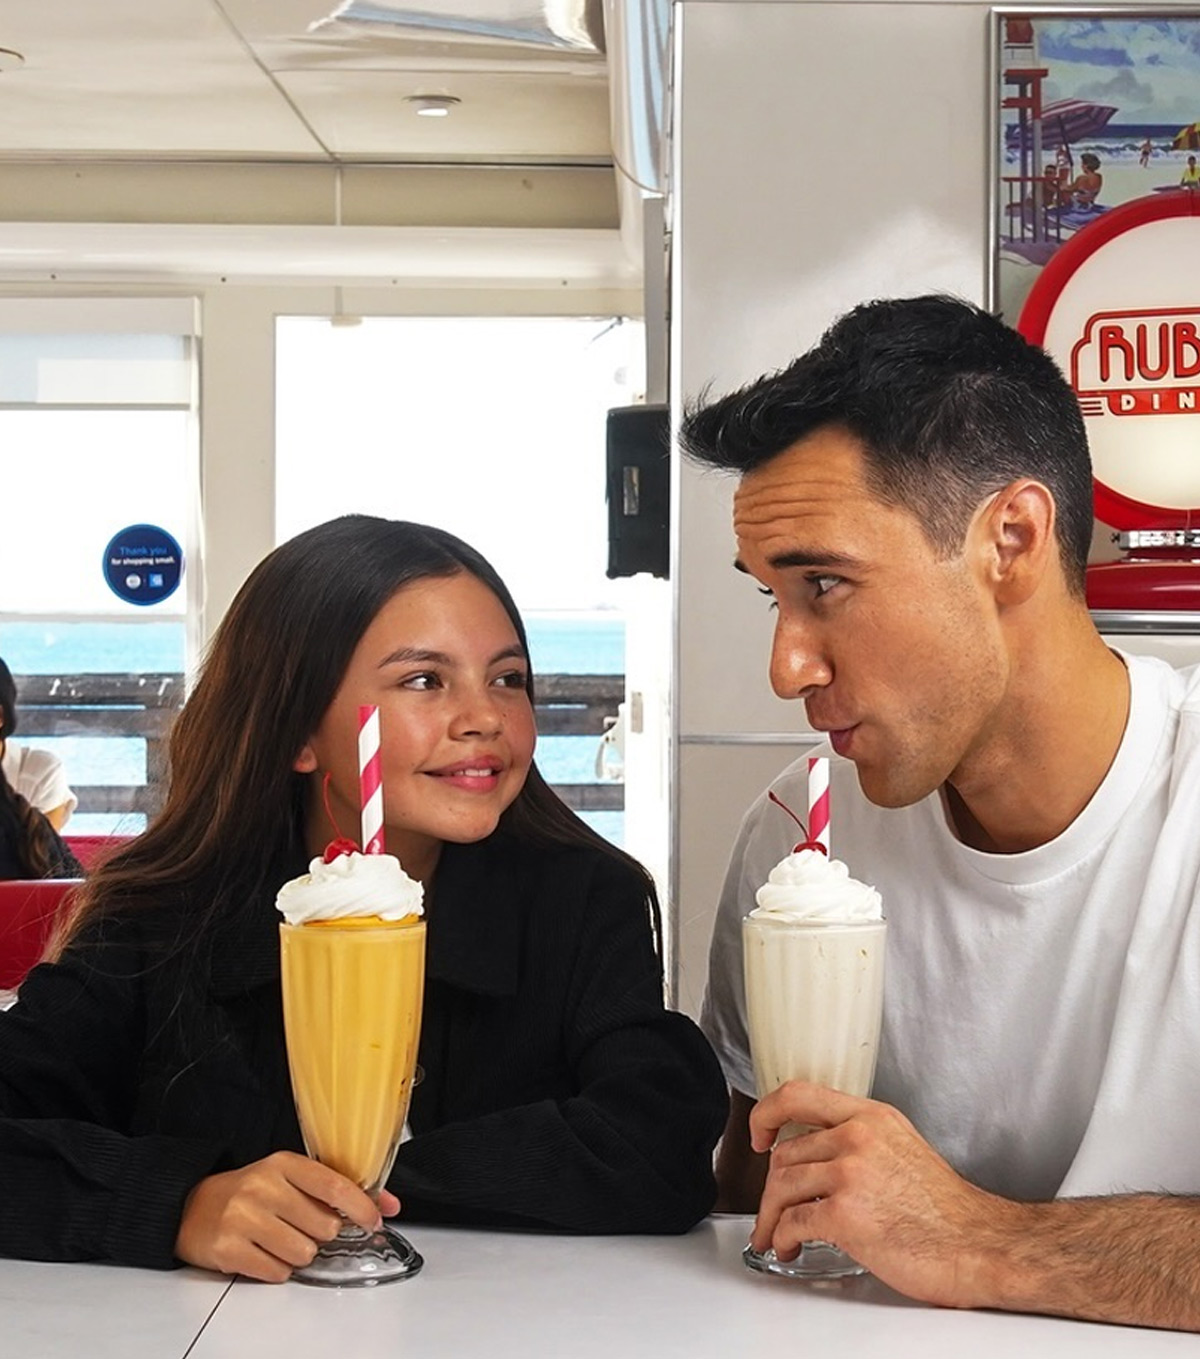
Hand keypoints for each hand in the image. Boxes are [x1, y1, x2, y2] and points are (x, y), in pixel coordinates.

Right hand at [175, 1151, 401, 1282]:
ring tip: (278, 1239)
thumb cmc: (249, 1192)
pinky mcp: (229, 1249)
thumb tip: (388, 1204)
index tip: (375, 1219)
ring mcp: (244, 1218)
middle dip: (320, 1234)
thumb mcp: (288, 1178)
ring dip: (298, 1254)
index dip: (362, 1206)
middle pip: (323, 1226)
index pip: (335, 1185)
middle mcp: (263, 1187)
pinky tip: (262, 1252)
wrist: (191, 1207)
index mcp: (283, 1164)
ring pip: (303, 1253)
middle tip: (300, 1226)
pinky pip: (276, 1272)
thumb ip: (335, 1189)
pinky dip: (276, 1269)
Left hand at [749, 1081, 1012, 1307]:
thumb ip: (859, 1140)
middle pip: (784, 1152)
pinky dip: (781, 1237)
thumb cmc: (946, 1210)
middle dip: (771, 1186)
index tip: (758, 1135)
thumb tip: (817, 1151)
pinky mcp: (845, 1214)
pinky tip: (790, 1246)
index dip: (766, 1113)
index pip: (797, 1094)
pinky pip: (792, 1221)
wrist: (979, 1246)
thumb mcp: (902, 1147)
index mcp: (870, 1117)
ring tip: (776, 1235)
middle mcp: (857, 1137)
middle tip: (773, 1209)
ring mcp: (850, 1174)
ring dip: (770, 1216)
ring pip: (781, 1185)